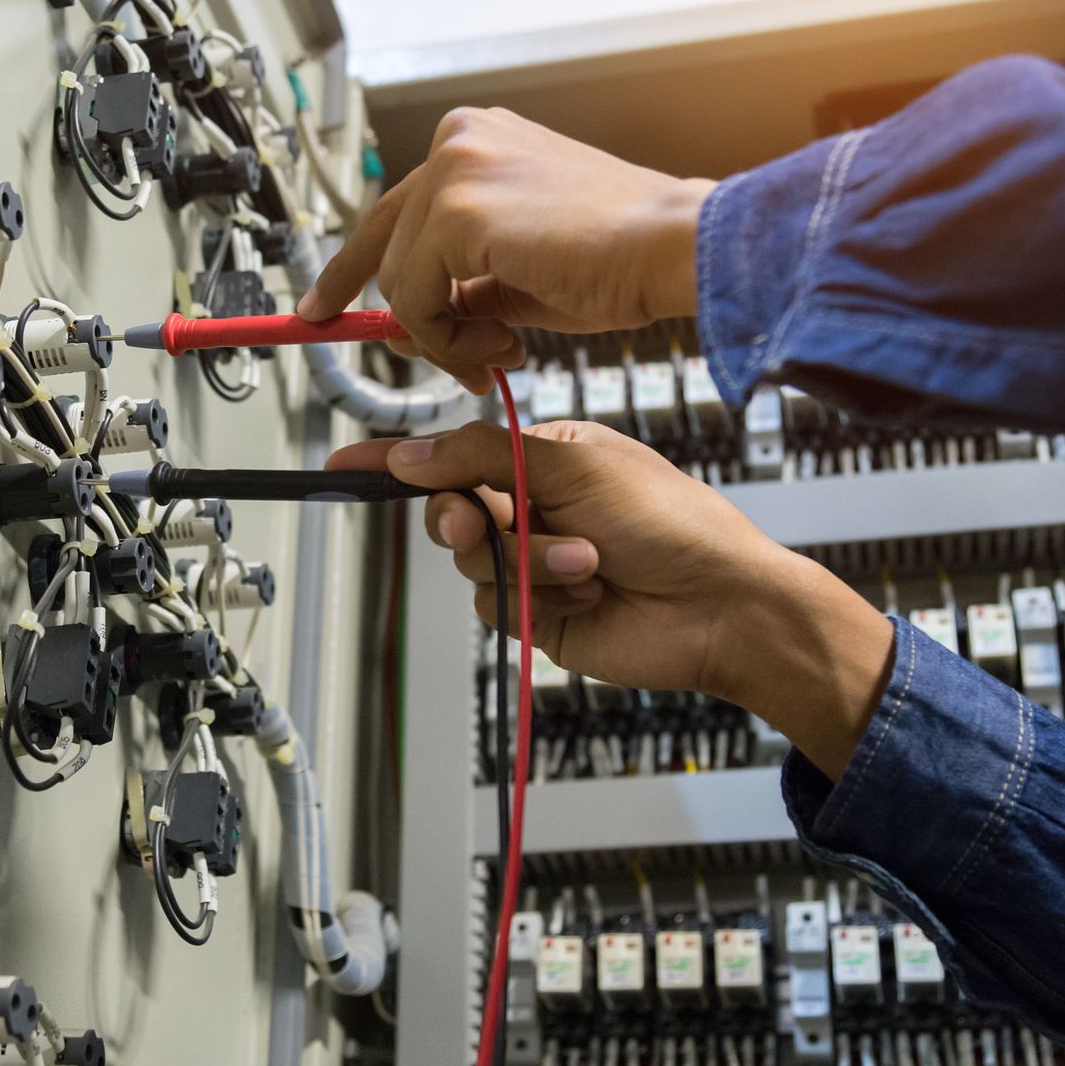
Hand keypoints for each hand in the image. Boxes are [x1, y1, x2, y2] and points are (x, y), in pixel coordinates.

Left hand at [298, 107, 715, 392]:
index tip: (324, 308)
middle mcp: (457, 140)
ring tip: (504, 351)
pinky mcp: (457, 210)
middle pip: (386, 245)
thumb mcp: (515, 271)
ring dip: (445, 336)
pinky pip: (416, 300)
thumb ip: (459, 284)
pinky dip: (449, 339)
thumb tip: (408, 326)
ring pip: (399, 280)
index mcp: (475, 141)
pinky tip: (502, 344)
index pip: (393, 209)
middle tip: (451, 361)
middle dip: (407, 317)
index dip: (352, 269)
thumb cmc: (619, 257)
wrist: (673, 248)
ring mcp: (453, 169)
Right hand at [329, 420, 896, 777]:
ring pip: (472, 559)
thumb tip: (411, 452)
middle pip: (452, 508)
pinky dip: (538, 593)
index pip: (455, 453)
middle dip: (469, 515)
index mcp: (544, 458)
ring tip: (586, 561)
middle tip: (485, 520)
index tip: (344, 464)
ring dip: (527, 558)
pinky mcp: (539, 613)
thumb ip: (480, 455)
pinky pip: (495, 601)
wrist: (720, 607)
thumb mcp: (571, 464)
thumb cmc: (672, 522)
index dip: (398, 460)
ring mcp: (536, 562)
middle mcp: (535, 507)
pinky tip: (589, 589)